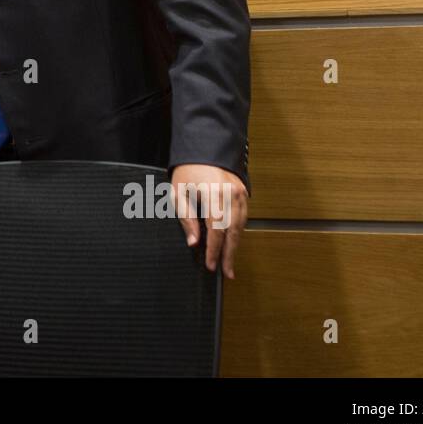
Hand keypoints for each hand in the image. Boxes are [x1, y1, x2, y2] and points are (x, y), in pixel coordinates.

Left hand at [171, 163, 248, 278]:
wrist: (204, 150)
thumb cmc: (187, 171)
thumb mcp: (178, 193)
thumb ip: (186, 218)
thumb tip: (194, 243)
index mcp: (212, 193)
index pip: (216, 229)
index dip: (214, 250)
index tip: (211, 265)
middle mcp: (230, 194)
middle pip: (233, 231)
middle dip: (229, 254)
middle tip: (226, 273)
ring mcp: (240, 193)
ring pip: (241, 227)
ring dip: (235, 246)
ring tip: (229, 264)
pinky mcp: (244, 193)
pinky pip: (243, 218)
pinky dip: (237, 233)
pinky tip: (231, 244)